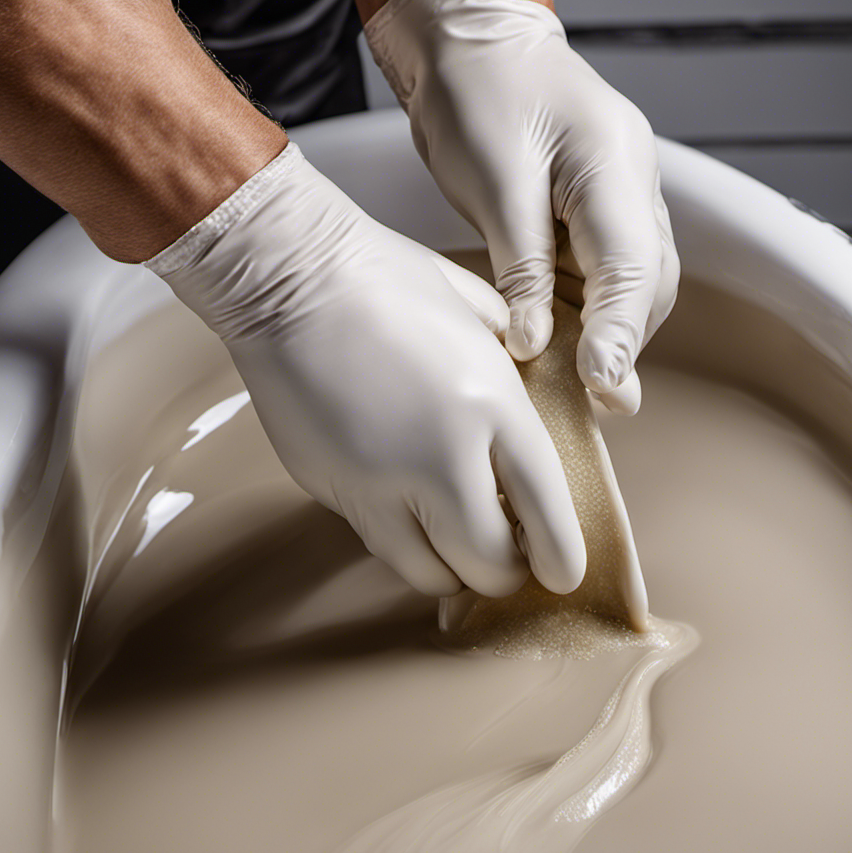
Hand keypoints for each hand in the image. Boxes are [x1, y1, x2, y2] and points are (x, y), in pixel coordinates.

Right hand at [145, 143, 585, 597]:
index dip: (561, 561)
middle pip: (488, 566)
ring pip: (429, 575)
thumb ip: (523, 383)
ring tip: (455, 535)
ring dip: (453, 566)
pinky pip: (380, 543)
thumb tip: (557, 431)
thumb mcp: (482, 318)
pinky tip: (406, 502)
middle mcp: (439, 458)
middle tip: (506, 552)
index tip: (562, 573)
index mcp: (492, 408)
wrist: (289, 277)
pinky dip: (405, 538)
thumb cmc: (389, 283)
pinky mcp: (331, 491)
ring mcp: (377, 483)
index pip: (546, 518)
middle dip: (505, 572)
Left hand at [365, 0, 679, 413]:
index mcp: (614, 168)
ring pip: (633, 289)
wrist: (476, 50)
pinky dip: (587, 318)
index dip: (620, 333)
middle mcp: (632, 189)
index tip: (602, 384)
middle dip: (622, 345)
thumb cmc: (480, 97)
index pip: (634, 267)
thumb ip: (522, 268)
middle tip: (595, 402)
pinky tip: (563, 348)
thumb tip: (535, 344)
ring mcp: (619, 203)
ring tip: (580, 390)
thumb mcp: (494, 185)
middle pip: (648, 287)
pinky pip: (603, 279)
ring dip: (608, 337)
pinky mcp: (595, 218)